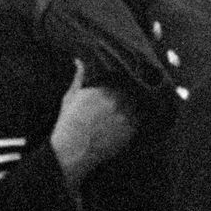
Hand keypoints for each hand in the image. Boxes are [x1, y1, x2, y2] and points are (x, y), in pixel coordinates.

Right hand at [50, 61, 136, 188]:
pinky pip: (141, 119)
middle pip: (133, 89)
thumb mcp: (71, 96)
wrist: (73, 150)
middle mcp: (116, 100)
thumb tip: (79, 60)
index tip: (126, 77)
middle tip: (135, 88)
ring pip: (139, 103)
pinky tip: (138, 116)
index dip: (125, 77)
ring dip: (138, 102)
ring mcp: (125, 115)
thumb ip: (79, 77)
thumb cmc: (69, 122)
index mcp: (102, 89)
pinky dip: (139, 116)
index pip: (122, 76)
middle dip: (133, 89)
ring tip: (139, 101)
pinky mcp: (131, 130)